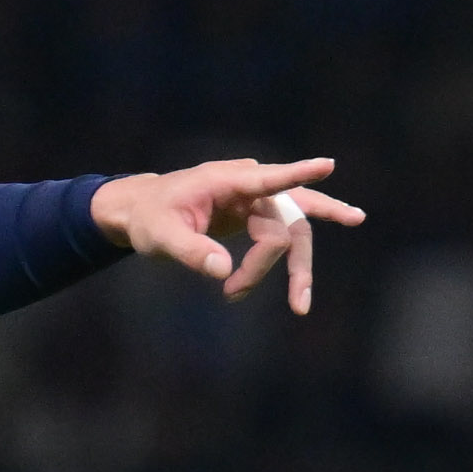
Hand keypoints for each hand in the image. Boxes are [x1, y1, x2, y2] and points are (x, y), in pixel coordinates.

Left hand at [94, 157, 365, 312]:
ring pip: (293, 231)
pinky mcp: (256, 214)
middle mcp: (248, 186)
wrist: (144, 211)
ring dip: (297, 268)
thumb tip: (223, 271)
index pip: (268, 178)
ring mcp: (256, 199)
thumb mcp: (159, 236)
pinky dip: (286, 264)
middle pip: (290, 220)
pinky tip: (293, 288)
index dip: (299, 173)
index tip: (327, 165)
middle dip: (292, 263)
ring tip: (299, 306)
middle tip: (298, 306)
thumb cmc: (149, 218)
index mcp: (225, 181)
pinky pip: (284, 237)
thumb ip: (190, 251)